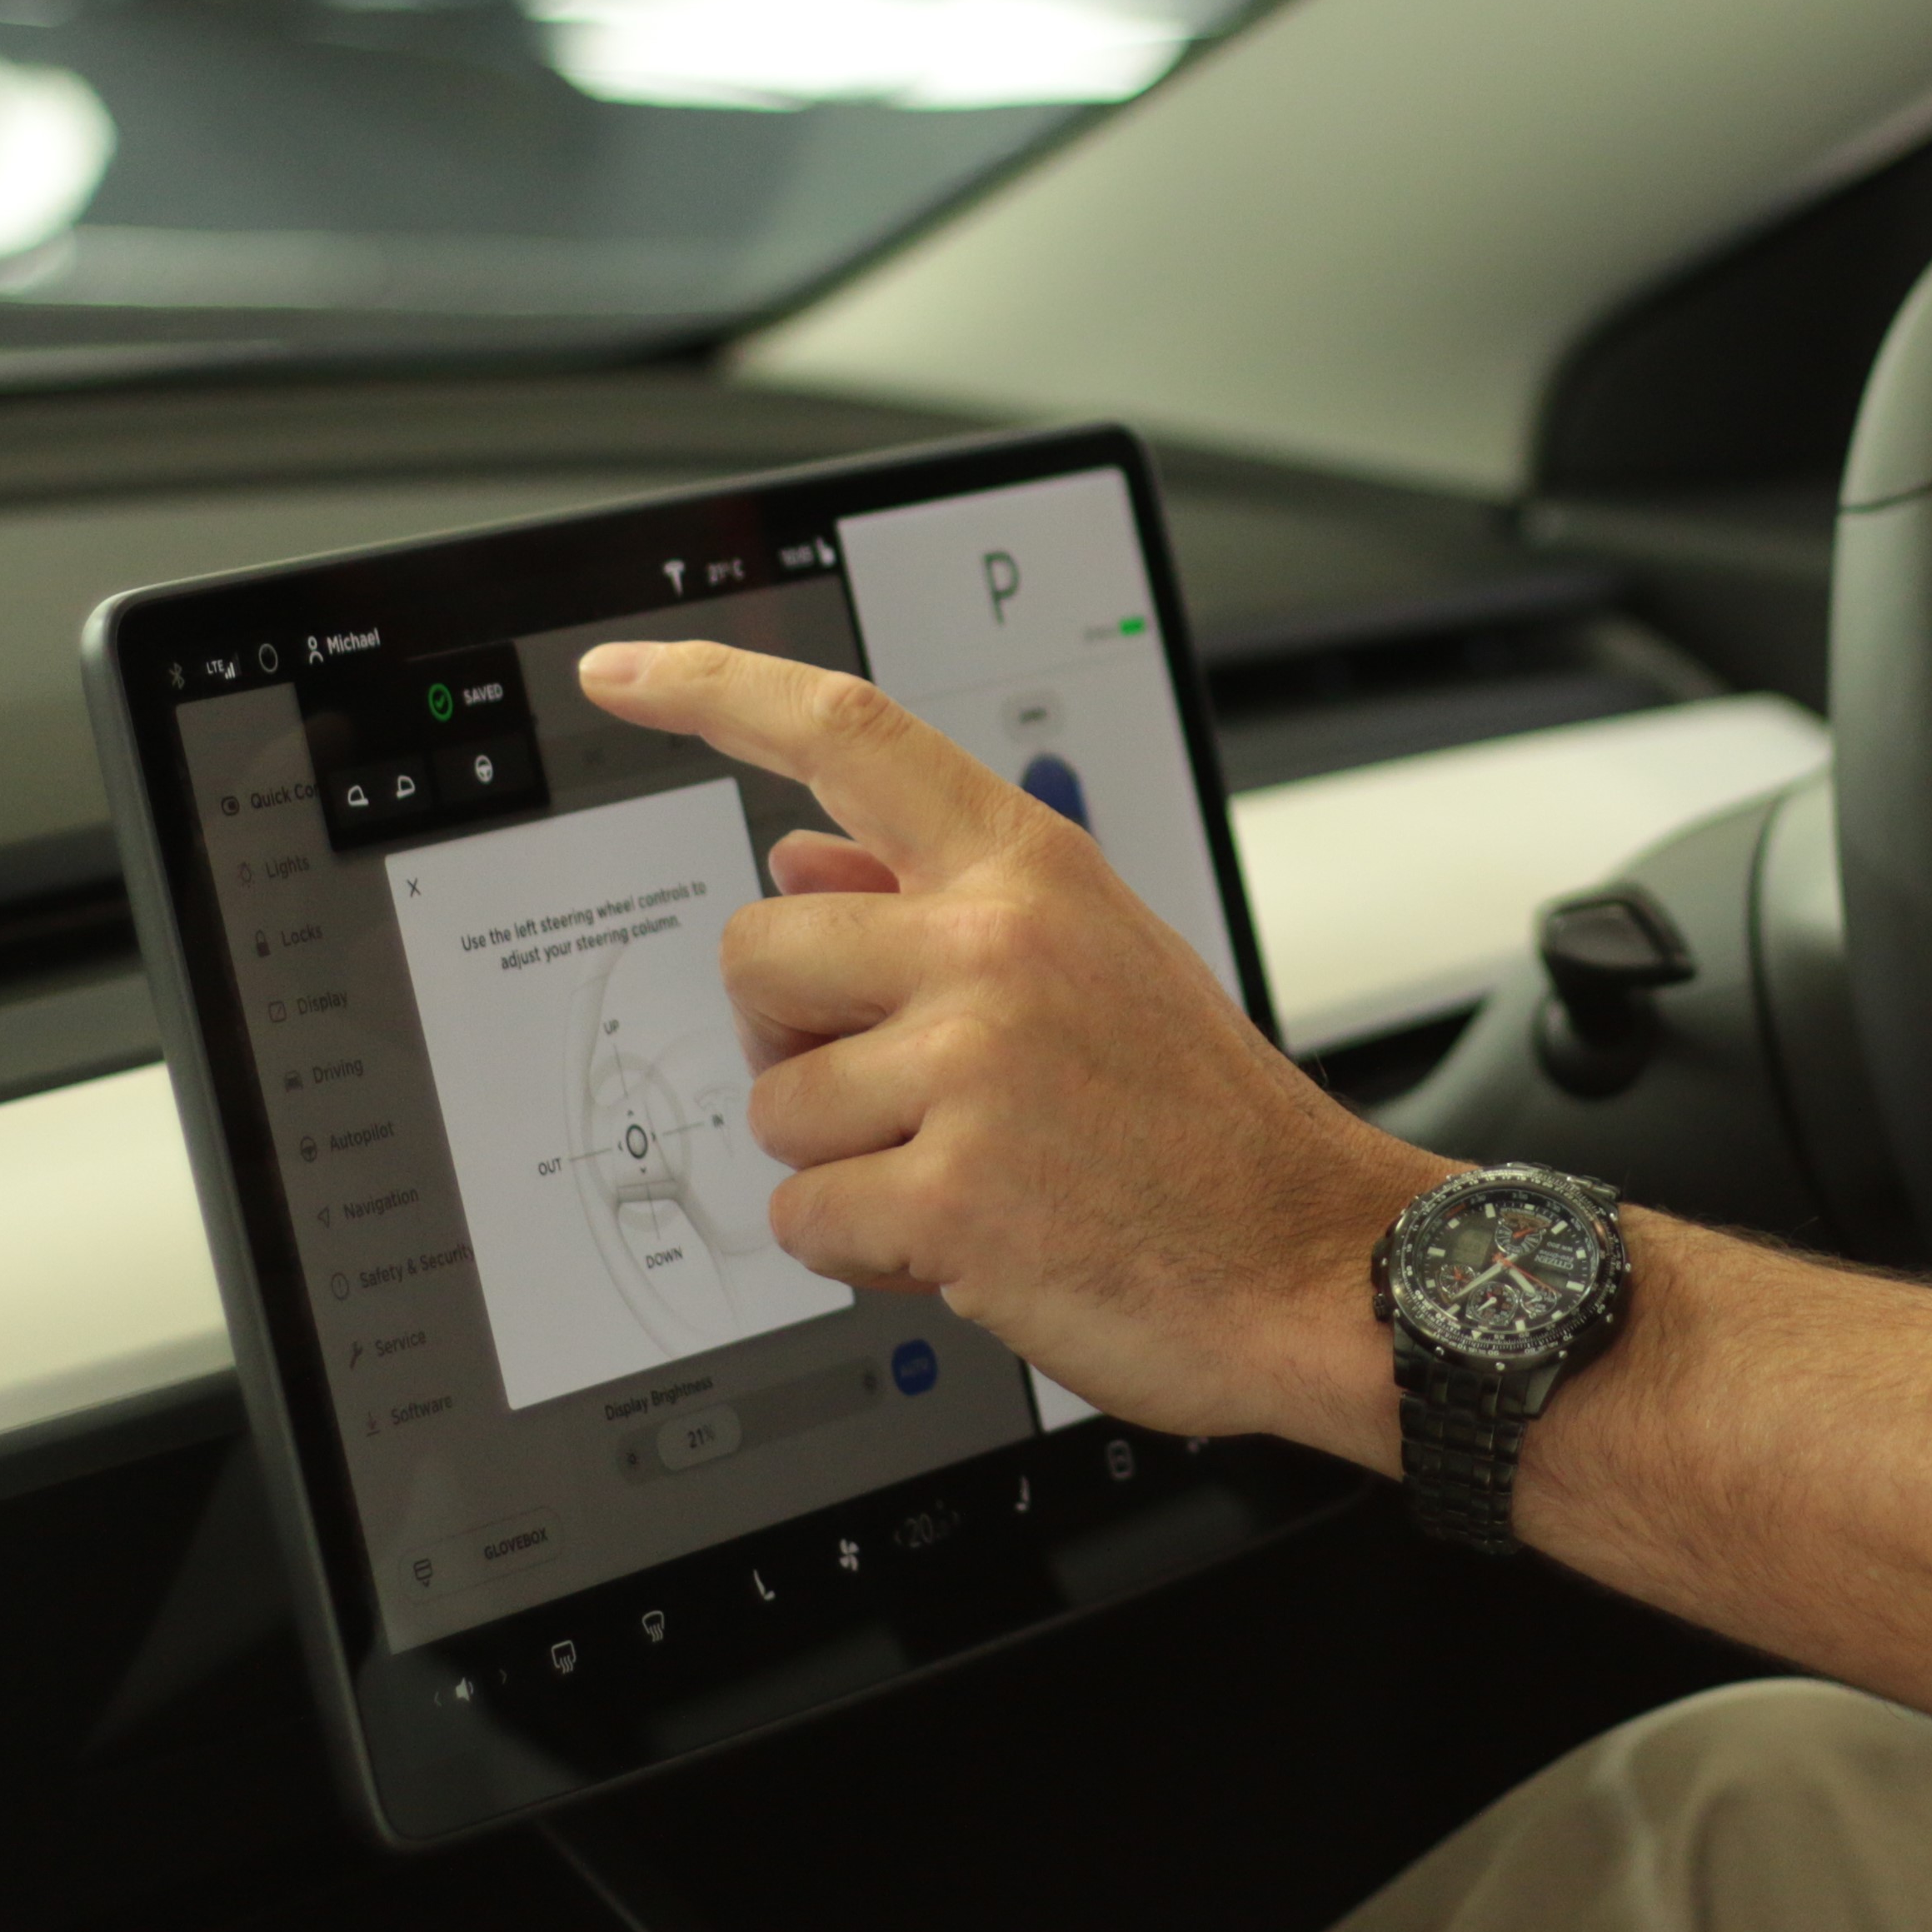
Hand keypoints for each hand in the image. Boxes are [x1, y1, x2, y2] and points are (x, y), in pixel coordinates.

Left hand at [577, 639, 1429, 1459]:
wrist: (1310, 1257)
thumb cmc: (1203, 1120)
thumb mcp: (1097, 960)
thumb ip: (939, 900)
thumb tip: (798, 858)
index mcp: (1031, 869)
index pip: (845, 734)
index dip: (712, 690)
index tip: (622, 675)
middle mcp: (995, 945)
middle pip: (758, 949)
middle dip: (790, 1032)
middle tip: (892, 1083)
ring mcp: (971, 1066)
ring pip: (775, 1102)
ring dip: (842, 1158)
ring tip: (963, 1167)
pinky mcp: (948, 1194)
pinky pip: (806, 1216)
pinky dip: (864, 1250)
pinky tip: (964, 1237)